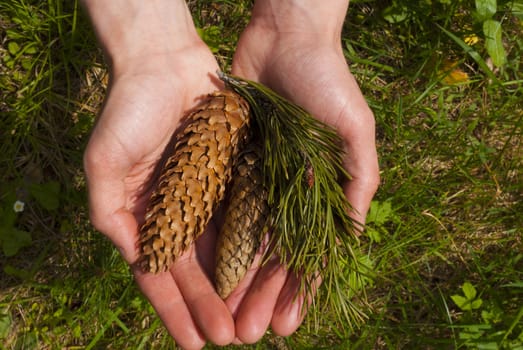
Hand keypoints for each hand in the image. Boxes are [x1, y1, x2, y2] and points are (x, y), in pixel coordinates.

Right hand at [82, 1, 234, 348]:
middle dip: (211, 306)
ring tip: (252, 318)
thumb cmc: (130, 109)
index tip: (194, 343)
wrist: (167, 62)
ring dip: (237, 286)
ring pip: (226, 251)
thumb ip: (109, 213)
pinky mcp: (235, 176)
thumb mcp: (105, 162)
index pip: (161, 273)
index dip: (176, 309)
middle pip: (197, 270)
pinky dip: (256, 244)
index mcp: (146, 215)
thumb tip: (135, 259)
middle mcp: (179, 211)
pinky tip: (269, 271)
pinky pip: (248, 215)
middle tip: (230, 340)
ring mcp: (209, 195)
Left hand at [227, 0, 379, 342]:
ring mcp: (255, 179)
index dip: (298, 290)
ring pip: (242, 240)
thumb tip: (354, 237)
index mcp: (318, 192)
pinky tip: (203, 269)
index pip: (308, 252)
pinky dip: (213, 239)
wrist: (285, 37)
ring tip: (222, 314)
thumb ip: (357, 181)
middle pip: (270, 255)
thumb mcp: (355, 130)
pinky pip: (218, 206)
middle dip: (260, 295)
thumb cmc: (328, 81)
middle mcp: (286, 192)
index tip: (286, 324)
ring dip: (234, 278)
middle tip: (246, 333)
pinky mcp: (228, 162)